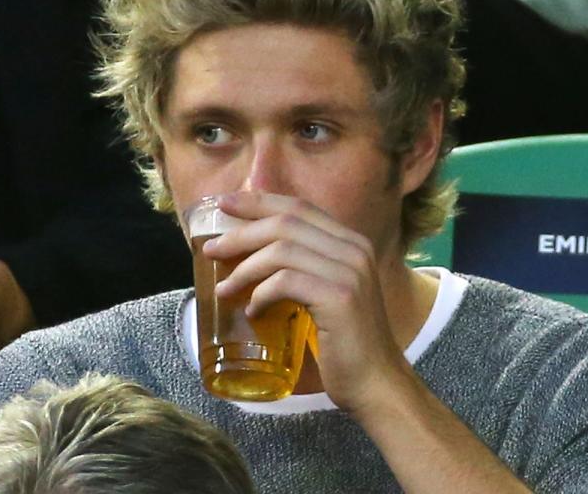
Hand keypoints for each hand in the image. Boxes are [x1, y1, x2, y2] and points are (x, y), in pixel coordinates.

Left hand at [206, 191, 410, 413]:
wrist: (376, 384)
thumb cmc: (345, 343)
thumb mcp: (326, 294)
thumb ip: (303, 268)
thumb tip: (251, 254)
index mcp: (352, 243)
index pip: (299, 206)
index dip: (259, 202)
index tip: (224, 204)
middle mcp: (354, 250)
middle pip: (286, 222)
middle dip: (242, 232)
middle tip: (211, 250)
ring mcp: (349, 272)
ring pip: (282, 250)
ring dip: (245, 268)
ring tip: (225, 289)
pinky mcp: (340, 298)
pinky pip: (286, 282)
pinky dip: (261, 294)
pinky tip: (254, 312)